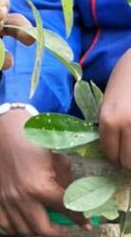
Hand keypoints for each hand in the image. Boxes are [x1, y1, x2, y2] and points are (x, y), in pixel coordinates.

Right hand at [0, 109, 87, 235]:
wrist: (8, 134)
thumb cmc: (35, 144)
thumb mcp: (59, 162)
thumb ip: (67, 186)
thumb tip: (74, 203)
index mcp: (40, 187)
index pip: (65, 210)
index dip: (79, 219)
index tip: (86, 225)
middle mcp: (22, 198)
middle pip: (43, 228)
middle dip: (58, 230)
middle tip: (64, 225)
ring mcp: (7, 201)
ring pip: (24, 231)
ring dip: (38, 231)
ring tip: (45, 223)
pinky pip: (5, 226)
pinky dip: (16, 229)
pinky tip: (25, 223)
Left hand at [99, 49, 130, 168]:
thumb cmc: (127, 75)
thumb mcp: (110, 99)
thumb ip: (110, 122)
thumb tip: (113, 147)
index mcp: (108, 119)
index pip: (109, 151)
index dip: (114, 157)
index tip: (118, 157)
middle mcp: (125, 125)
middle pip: (126, 160)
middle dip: (128, 161)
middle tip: (128, 155)